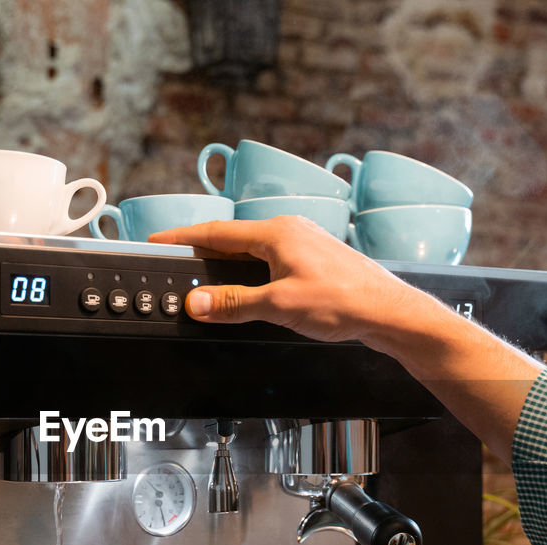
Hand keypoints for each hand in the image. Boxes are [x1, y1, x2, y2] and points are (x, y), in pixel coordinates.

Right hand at [150, 214, 541, 459]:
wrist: (389, 312)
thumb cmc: (344, 302)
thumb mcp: (278, 306)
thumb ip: (233, 303)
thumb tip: (197, 302)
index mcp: (276, 232)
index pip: (215, 233)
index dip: (182, 240)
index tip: (158, 244)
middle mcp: (289, 230)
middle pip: (232, 239)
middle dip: (202, 252)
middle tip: (176, 264)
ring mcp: (304, 243)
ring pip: (252, 251)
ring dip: (227, 265)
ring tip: (205, 279)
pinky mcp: (314, 260)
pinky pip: (270, 261)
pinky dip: (250, 273)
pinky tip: (248, 289)